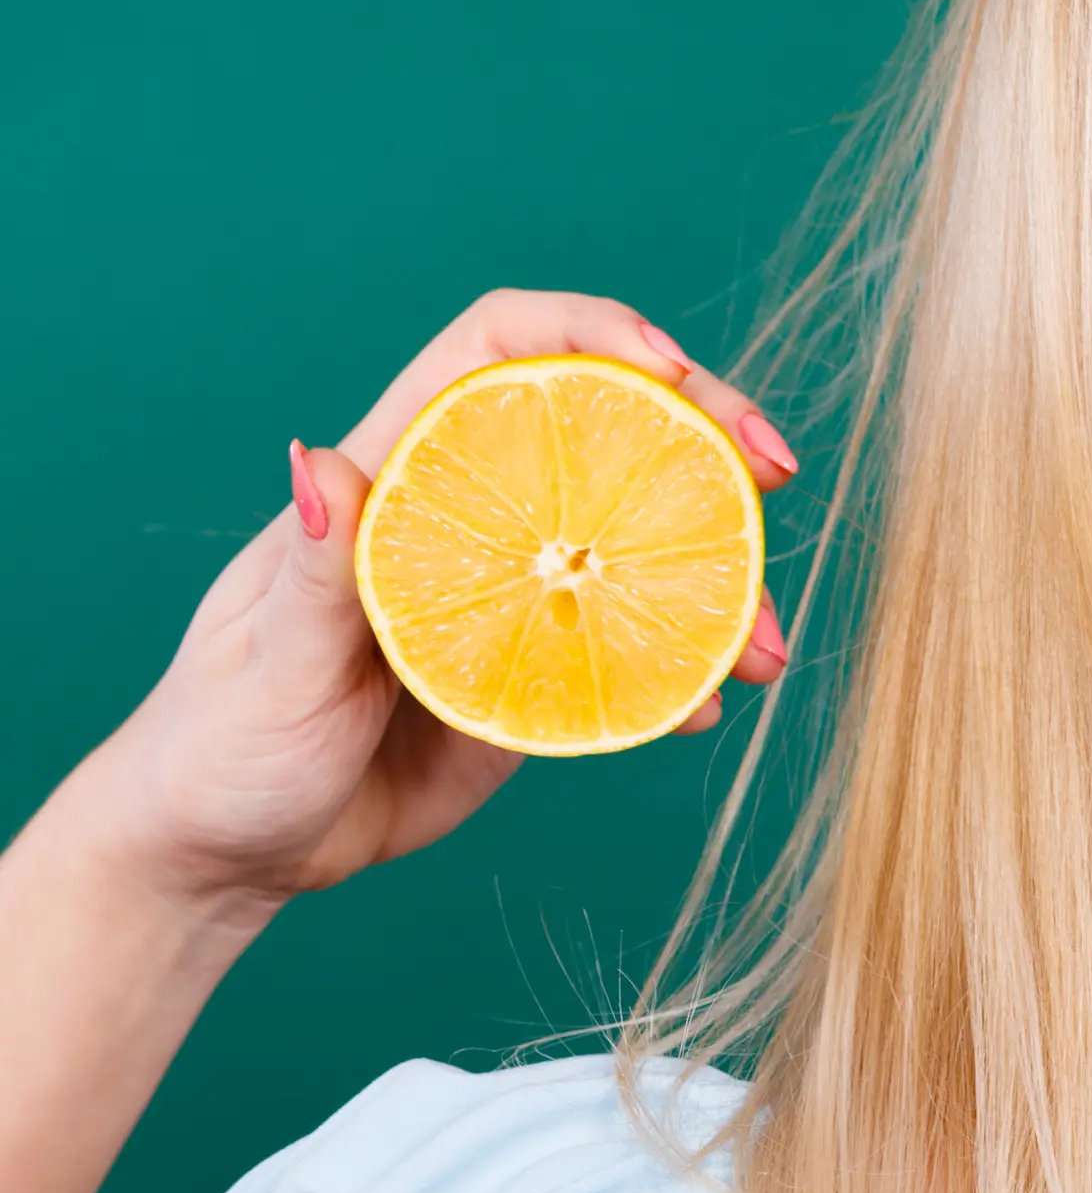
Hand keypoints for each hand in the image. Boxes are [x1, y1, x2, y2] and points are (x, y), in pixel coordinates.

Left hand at [72, 290, 799, 917]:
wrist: (224, 857)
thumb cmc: (214, 747)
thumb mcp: (264, 664)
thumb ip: (311, 572)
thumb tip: (316, 460)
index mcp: (393, 484)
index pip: (499, 357)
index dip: (590, 334)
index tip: (672, 371)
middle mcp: (467, 523)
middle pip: (605, 435)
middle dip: (705, 438)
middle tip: (776, 476)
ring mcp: (512, 600)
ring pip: (642, 550)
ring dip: (723, 582)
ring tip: (767, 647)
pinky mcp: (538, 679)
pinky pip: (636, 655)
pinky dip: (691, 674)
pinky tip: (710, 708)